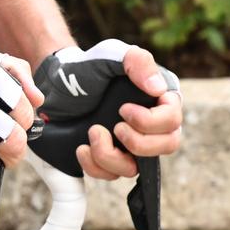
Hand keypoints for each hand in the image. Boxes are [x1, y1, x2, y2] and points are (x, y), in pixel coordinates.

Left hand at [34, 40, 182, 182]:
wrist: (57, 85)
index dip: (151, 121)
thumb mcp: (112, 54)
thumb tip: (159, 90)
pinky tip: (82, 147)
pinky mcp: (111, 158)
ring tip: (92, 131)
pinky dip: (95, 166)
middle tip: (115, 126)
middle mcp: (151, 123)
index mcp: (159, 98)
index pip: (173, 120)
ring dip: (111, 156)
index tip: (123, 109)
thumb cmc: (89, 67)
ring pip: (137, 168)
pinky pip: (112, 176)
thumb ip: (138, 62)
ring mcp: (131, 143)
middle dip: (138, 142)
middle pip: (167, 146)